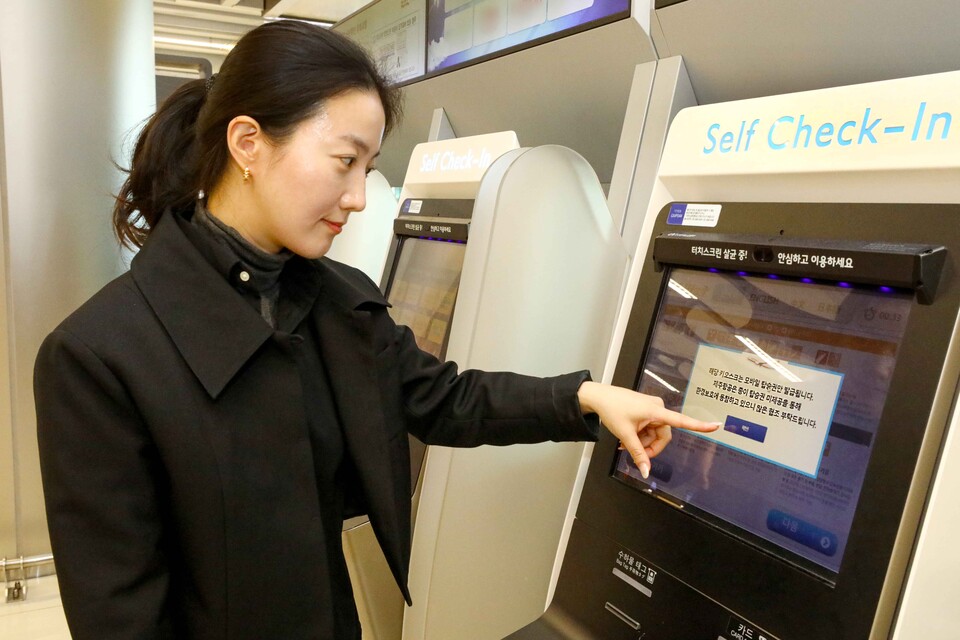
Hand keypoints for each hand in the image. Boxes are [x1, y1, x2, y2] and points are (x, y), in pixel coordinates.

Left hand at [577, 381, 719, 478]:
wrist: (598, 397)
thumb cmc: (612, 411)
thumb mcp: (625, 435)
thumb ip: (638, 454)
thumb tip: (646, 472)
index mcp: (656, 411)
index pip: (682, 421)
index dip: (700, 425)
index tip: (716, 426)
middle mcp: (658, 407)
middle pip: (663, 435)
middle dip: (650, 446)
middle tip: (632, 452)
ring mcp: (652, 407)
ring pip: (655, 433)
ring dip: (643, 441)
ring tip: (624, 443)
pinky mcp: (646, 408)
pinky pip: (649, 427)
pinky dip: (640, 435)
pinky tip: (627, 437)